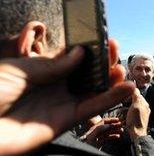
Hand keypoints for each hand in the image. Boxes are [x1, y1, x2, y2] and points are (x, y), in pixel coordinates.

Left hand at [0, 39, 135, 154]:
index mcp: (42, 69)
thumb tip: (80, 52)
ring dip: (111, 79)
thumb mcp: (21, 70)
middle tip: (114, 50)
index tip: (101, 39)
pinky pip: (92, 107)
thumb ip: (54, 64)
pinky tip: (126, 88)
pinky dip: (111, 98)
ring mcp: (62, 102)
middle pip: (86, 72)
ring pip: (93, 89)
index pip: (71, 56)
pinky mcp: (66, 119)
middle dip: (102, 61)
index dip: (87, 47)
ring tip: (122, 68)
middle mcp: (55, 85)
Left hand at [83, 117, 122, 147]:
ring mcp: (99, 136)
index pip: (104, 121)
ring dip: (115, 131)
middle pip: (107, 126)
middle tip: (121, 125)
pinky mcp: (100, 142)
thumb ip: (99, 129)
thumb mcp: (92, 135)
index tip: (117, 120)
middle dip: (115, 125)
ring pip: (109, 132)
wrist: (84, 148)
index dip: (111, 120)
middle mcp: (97, 131)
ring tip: (121, 131)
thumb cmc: (86, 143)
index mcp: (94, 128)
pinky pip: (108, 138)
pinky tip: (118, 136)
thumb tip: (107, 125)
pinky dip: (113, 137)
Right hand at [126, 88, 149, 140]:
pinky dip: (126, 115)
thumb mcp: (135, 105)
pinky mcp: (137, 119)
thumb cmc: (136, 121)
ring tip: (124, 114)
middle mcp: (144, 108)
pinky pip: (130, 114)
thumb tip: (134, 87)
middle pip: (133, 101)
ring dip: (125, 110)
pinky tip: (124, 118)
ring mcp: (141, 114)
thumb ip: (136, 95)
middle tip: (123, 106)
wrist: (137, 134)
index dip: (130, 95)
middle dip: (126, 104)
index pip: (137, 94)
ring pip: (130, 108)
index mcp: (144, 104)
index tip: (125, 97)